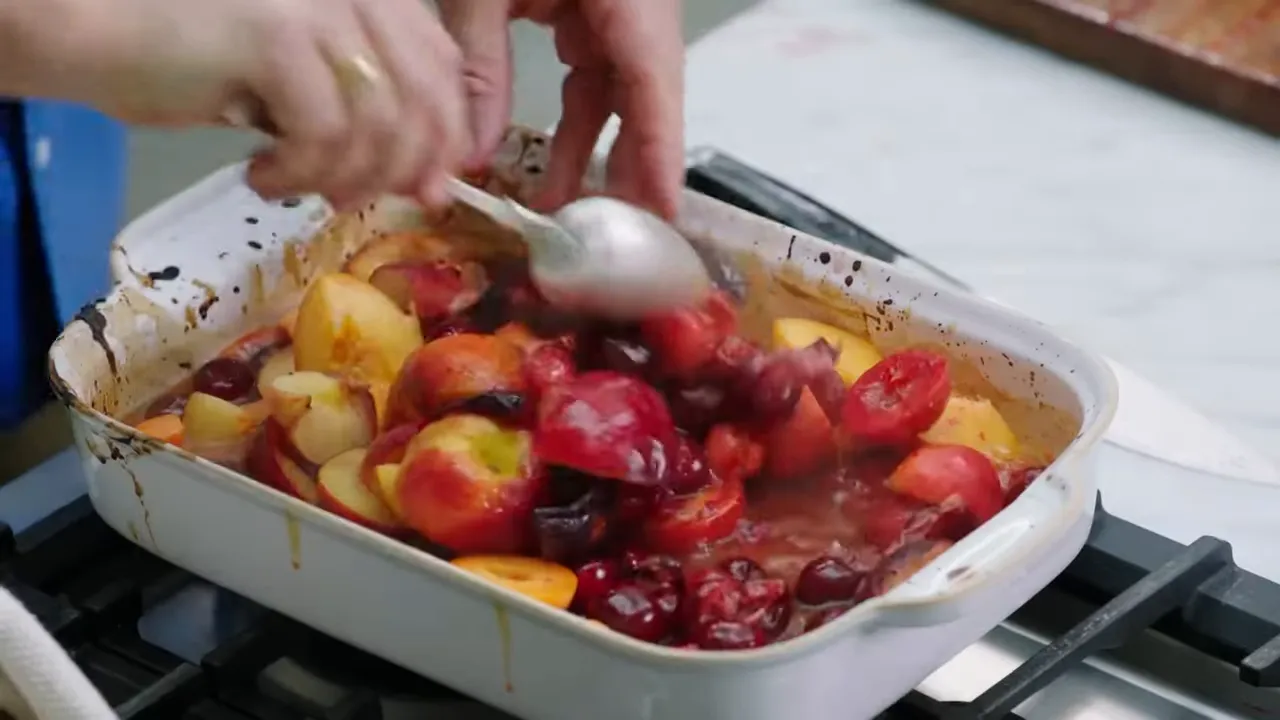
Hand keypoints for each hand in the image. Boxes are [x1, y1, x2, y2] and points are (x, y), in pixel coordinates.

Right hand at [33, 0, 469, 208]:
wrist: (95, 30)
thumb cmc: (194, 60)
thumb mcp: (303, 88)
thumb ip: (368, 117)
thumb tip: (431, 182)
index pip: (442, 67)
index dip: (446, 137)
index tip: (427, 189)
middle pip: (424, 99)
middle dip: (399, 169)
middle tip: (349, 199)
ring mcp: (319, 7)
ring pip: (378, 125)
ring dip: (341, 177)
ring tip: (294, 186)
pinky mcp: (276, 37)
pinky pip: (324, 134)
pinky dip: (298, 173)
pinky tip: (261, 176)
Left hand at [438, 0, 684, 219]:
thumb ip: (480, 69)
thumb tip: (472, 160)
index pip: (653, 82)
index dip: (661, 151)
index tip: (663, 211)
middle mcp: (637, 7)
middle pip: (647, 99)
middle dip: (634, 170)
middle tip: (616, 237)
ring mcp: (619, 12)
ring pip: (618, 97)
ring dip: (594, 155)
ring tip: (570, 217)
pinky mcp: (593, 15)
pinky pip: (594, 79)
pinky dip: (576, 126)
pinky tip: (557, 173)